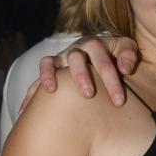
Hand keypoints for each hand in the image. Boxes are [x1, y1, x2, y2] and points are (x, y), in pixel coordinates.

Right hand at [20, 36, 138, 112]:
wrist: (100, 49)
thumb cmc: (116, 53)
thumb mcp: (126, 48)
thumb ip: (129, 55)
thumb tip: (126, 69)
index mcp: (96, 45)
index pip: (104, 61)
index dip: (111, 81)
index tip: (119, 101)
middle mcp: (76, 49)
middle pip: (76, 58)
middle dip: (81, 76)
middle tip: (88, 95)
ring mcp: (61, 58)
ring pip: (52, 62)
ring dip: (50, 76)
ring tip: (52, 91)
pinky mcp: (51, 68)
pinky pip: (37, 78)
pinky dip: (31, 91)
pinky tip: (26, 110)